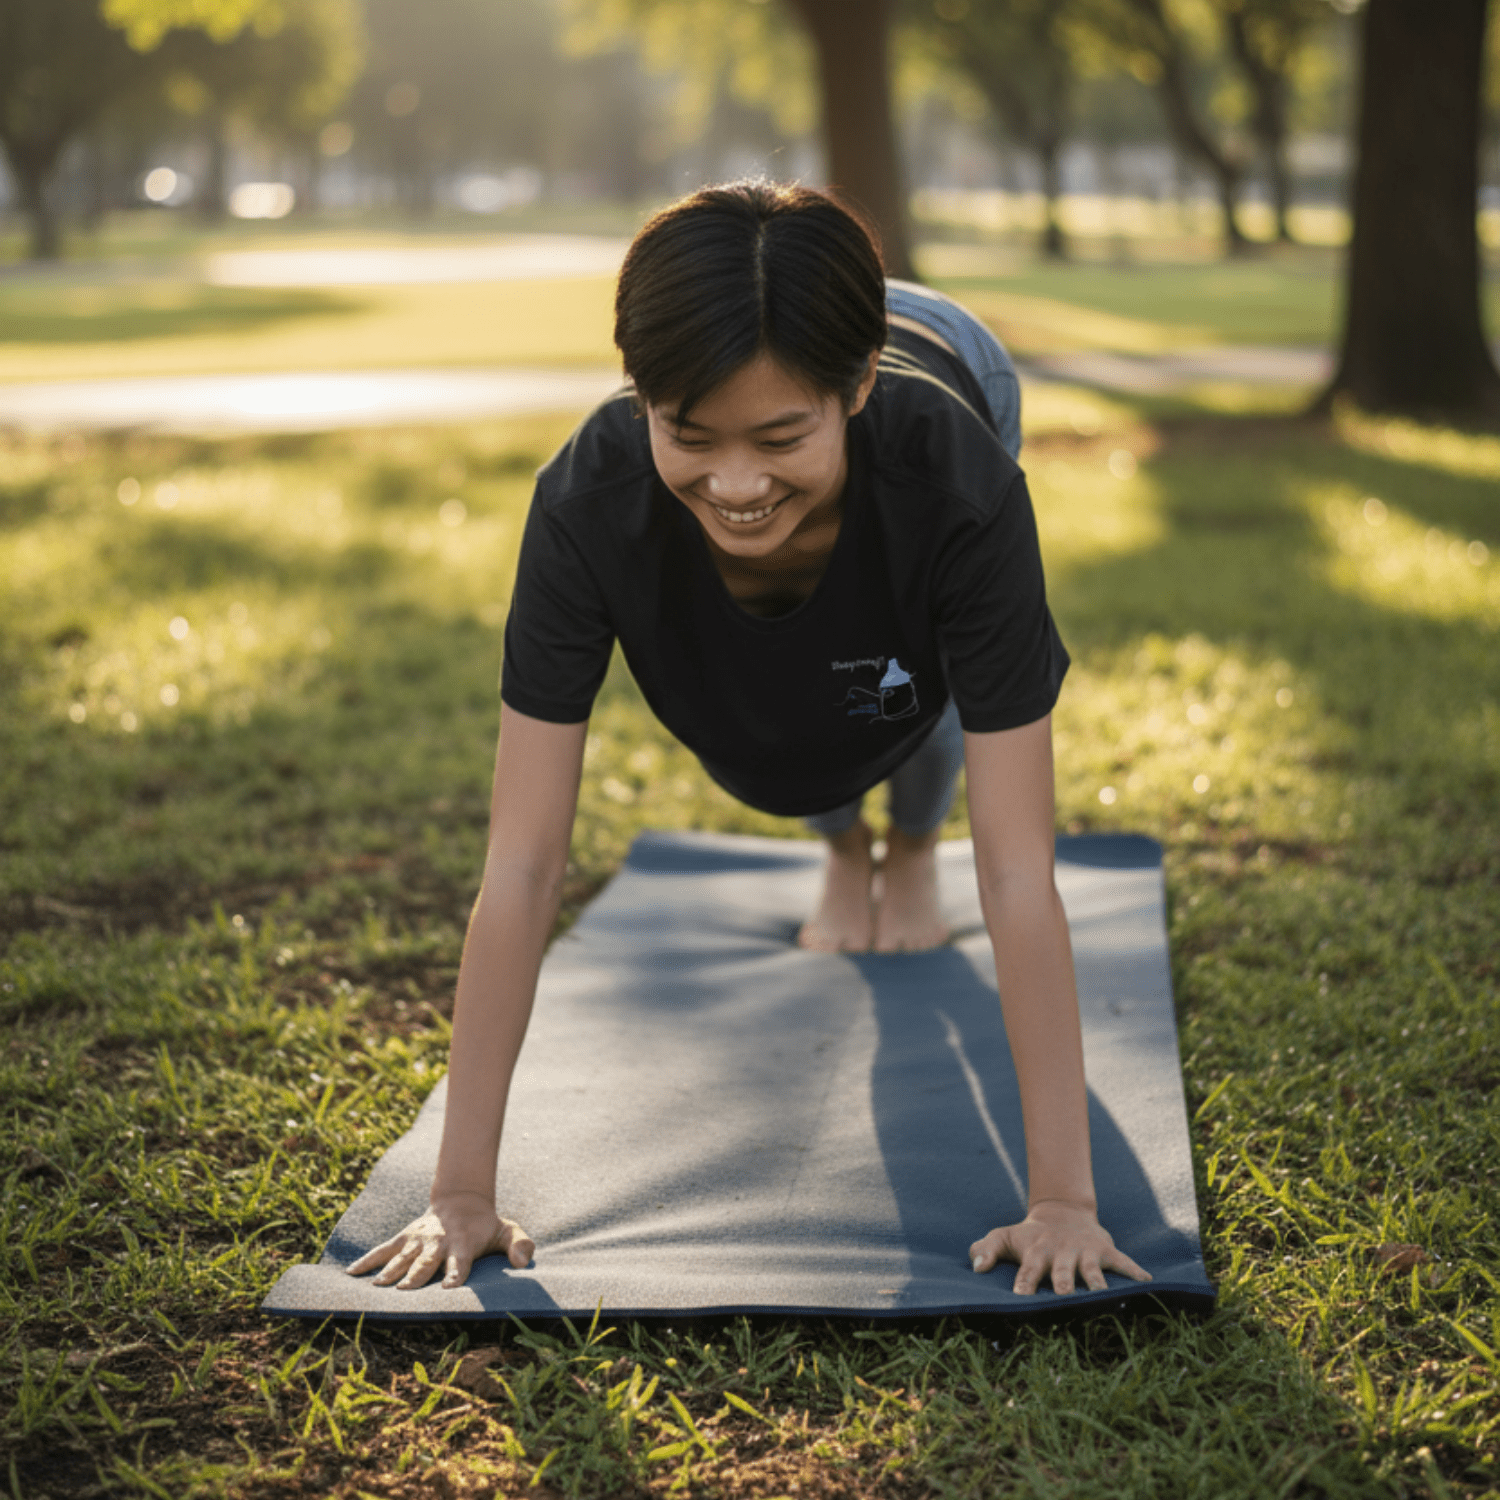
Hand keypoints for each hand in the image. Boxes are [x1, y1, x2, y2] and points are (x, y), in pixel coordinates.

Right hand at [346, 1192, 533, 1289]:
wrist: (461, 1200)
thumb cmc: (485, 1225)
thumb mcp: (508, 1230)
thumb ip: (519, 1244)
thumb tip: (523, 1262)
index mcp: (463, 1243)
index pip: (460, 1261)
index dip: (456, 1273)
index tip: (450, 1287)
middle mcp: (438, 1242)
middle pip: (426, 1262)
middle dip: (416, 1276)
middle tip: (404, 1291)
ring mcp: (418, 1240)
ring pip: (402, 1257)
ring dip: (391, 1271)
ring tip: (377, 1286)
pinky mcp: (403, 1238)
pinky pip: (383, 1250)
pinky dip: (367, 1260)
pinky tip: (351, 1273)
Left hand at [969, 1200, 1151, 1295]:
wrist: (1062, 1212)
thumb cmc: (1030, 1236)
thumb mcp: (1005, 1237)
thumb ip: (985, 1249)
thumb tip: (974, 1266)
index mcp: (1036, 1253)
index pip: (1028, 1270)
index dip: (1024, 1283)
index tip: (1020, 1297)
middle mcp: (1061, 1253)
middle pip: (1062, 1272)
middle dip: (1063, 1284)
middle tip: (1064, 1298)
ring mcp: (1084, 1251)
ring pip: (1092, 1270)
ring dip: (1096, 1281)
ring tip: (1102, 1295)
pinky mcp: (1105, 1250)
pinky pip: (1122, 1261)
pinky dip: (1134, 1270)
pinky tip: (1147, 1281)